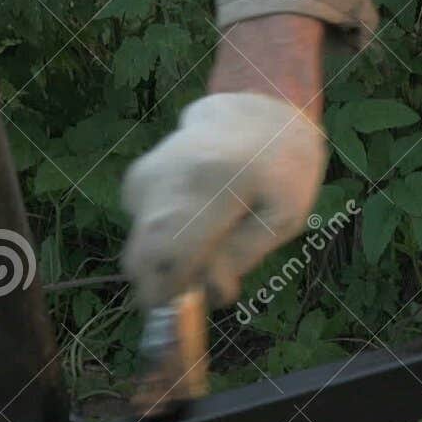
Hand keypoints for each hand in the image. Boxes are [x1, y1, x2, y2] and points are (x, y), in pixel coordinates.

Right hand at [122, 17, 327, 309]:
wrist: (256, 113)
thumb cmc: (282, 169)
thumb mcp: (285, 215)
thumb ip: (245, 254)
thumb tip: (209, 292)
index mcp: (212, 184)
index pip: (172, 251)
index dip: (169, 290)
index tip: (178, 307)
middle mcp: (168, 178)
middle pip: (141, 253)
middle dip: (159, 283)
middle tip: (190, 289)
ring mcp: (147, 175)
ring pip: (139, 244)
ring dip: (166, 259)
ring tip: (209, 237)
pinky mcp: (136, 179)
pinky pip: (141, 227)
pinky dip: (162, 237)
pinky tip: (194, 216)